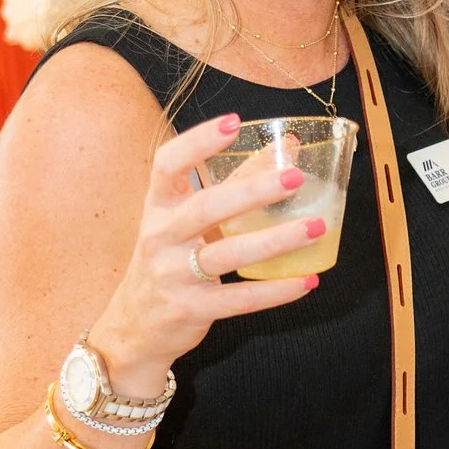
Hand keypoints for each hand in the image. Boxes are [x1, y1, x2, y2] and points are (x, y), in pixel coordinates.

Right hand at [88, 114, 323, 393]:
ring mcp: (173, 275)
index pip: (167, 164)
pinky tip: (305, 280)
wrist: (133, 326)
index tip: (233, 122)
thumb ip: (234, 184)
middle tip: (295, 177)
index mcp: (158, 206)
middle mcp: (160, 237)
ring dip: (276, 240)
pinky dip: (275, 290)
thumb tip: (287, 148)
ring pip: (227, 254)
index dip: (198, 141)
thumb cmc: (170, 260)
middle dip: (252, 191)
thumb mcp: (188, 220)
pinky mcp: (190, 309)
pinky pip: (238, 298)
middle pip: (205, 208)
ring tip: (316, 227)